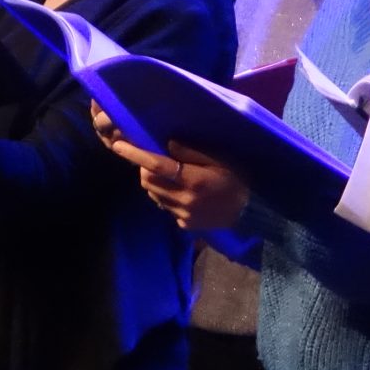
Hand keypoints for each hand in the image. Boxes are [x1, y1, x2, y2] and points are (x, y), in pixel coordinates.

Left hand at [94, 107, 251, 232]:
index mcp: (194, 180)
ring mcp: (184, 215)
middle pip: (149, 181)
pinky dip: (166, 198)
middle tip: (154, 160)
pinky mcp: (185, 225)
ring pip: (154, 195)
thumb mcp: (219, 159)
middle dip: (145, 168)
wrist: (251, 210)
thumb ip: (192, 152)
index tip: (118, 145)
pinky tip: (182, 193)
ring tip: (170, 176)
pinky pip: (165, 208)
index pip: (157, 165)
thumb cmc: (236, 178)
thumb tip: (166, 144)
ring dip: (155, 183)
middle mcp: (185, 200)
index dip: (136, 154)